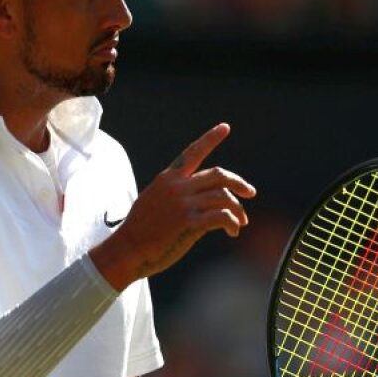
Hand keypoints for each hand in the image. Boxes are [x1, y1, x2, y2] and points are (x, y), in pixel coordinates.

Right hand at [90, 123, 255, 289]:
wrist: (127, 249)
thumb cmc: (140, 229)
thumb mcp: (153, 200)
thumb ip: (175, 194)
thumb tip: (197, 198)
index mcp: (168, 178)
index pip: (193, 152)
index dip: (210, 138)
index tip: (225, 127)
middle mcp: (177, 186)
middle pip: (219, 175)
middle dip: (239, 183)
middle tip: (250, 193)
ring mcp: (183, 204)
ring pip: (224, 198)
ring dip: (238, 210)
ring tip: (240, 223)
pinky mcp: (189, 223)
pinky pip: (222, 217)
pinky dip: (232, 223)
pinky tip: (232, 231)